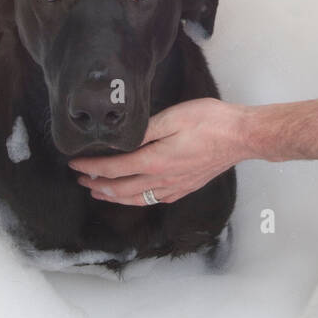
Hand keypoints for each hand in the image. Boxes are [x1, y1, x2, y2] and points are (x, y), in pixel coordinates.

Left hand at [67, 97, 247, 205]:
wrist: (242, 136)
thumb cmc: (212, 122)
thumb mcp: (174, 116)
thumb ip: (145, 130)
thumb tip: (121, 139)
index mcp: (155, 160)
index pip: (114, 169)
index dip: (91, 168)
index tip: (75, 165)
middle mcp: (163, 179)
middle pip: (121, 189)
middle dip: (97, 185)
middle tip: (80, 180)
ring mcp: (175, 186)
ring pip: (137, 198)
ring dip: (114, 197)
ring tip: (99, 193)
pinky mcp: (186, 187)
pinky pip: (155, 199)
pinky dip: (137, 200)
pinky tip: (135, 197)